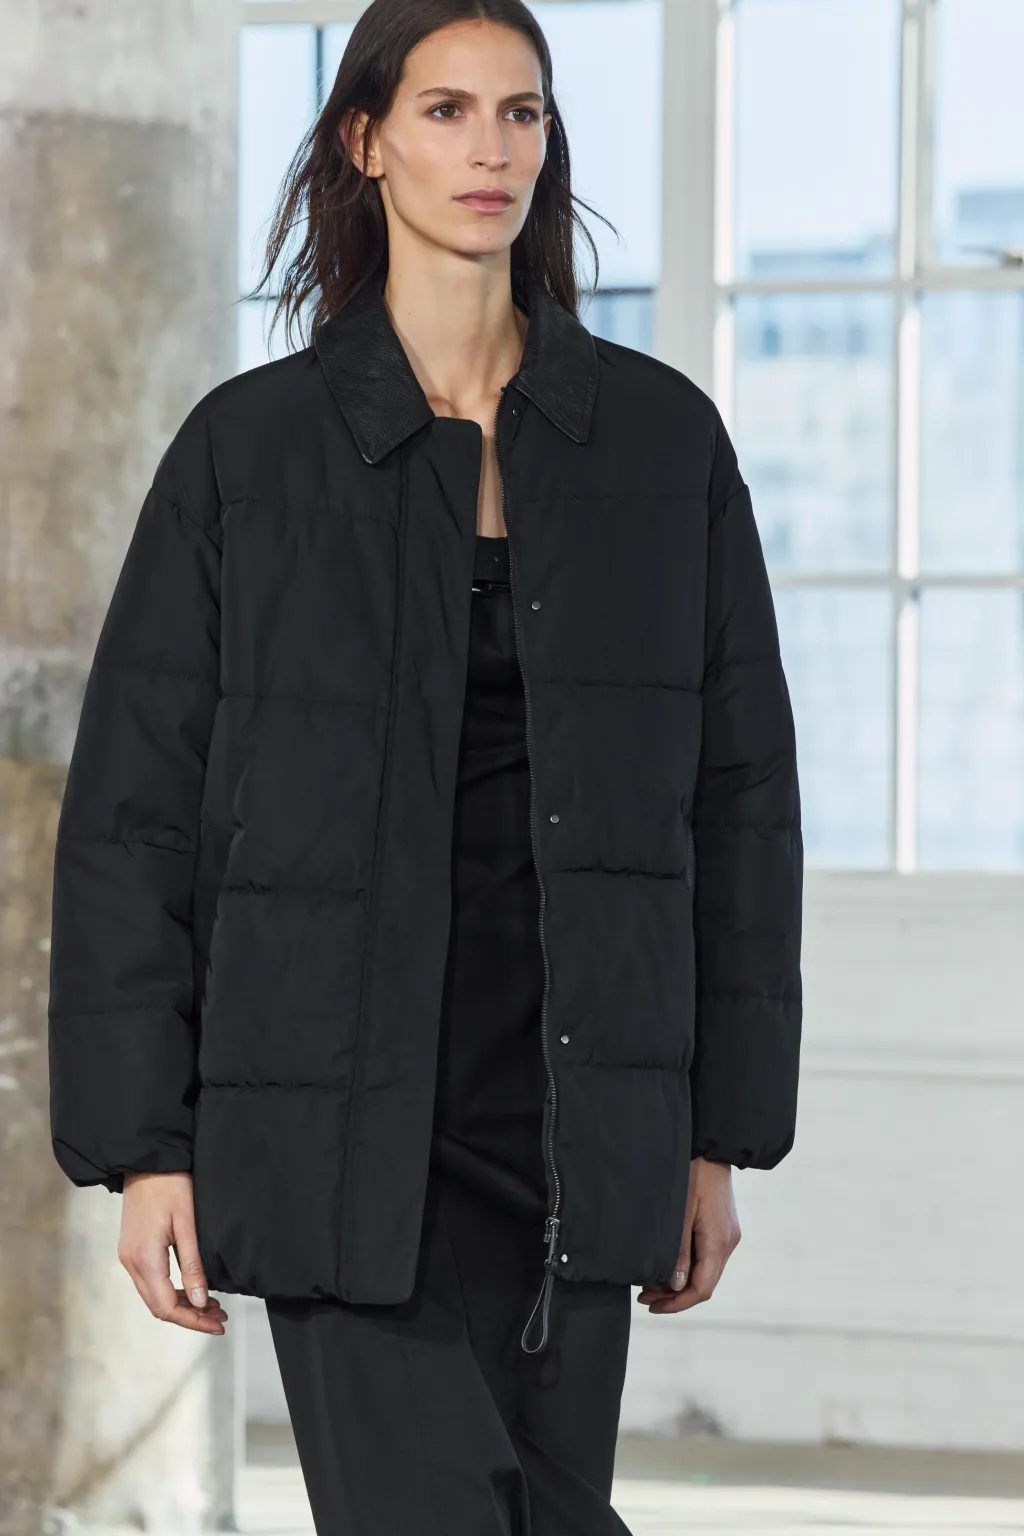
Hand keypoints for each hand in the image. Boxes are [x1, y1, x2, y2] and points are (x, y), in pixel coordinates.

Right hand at [118, 1171, 227, 1333]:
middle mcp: (131, 1263)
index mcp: (144, 1258)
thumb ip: (193, 1264)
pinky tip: (193, 1289)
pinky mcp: (132, 1250)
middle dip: (190, 1317)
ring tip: (213, 1307)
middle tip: (220, 1319)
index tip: (218, 1324)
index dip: (193, 1320)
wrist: (146, 1161)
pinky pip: (151, 1282)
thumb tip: (201, 1302)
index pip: (167, 1307)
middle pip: (159, 1307)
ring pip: (154, 1297)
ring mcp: (129, 1257)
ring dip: (182, 1305)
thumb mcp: (187, 1223)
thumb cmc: (169, 1184)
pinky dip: (172, 1292)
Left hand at [636, 1157, 740, 1313]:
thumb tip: (676, 1286)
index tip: (653, 1306)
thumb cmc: (692, 1173)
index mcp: (718, 1241)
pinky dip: (687, 1266)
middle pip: (704, 1283)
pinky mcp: (723, 1227)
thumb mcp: (679, 1212)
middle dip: (675, 1295)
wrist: (711, 1146)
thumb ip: (678, 1250)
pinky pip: (707, 1257)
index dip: (677, 1303)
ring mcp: (728, 1235)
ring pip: (705, 1271)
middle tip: (644, 1296)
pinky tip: (668, 1264)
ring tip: (650, 1284)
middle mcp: (728, 1242)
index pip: (702, 1289)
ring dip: (680, 1282)